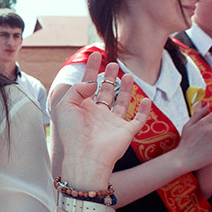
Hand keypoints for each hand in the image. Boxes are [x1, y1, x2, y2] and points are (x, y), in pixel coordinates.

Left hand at [54, 52, 151, 188]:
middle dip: (109, 78)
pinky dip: (144, 110)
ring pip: (122, 103)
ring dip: (125, 89)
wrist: (85, 156)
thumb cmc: (72, 134)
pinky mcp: (126, 132)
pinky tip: (146, 99)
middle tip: (113, 63)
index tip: (95, 55)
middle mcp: (98, 115)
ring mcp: (112, 124)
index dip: (91, 69)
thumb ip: (77, 88)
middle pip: (104, 92)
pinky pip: (138, 119)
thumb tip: (93, 82)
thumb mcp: (65, 106)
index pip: (87, 85)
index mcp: (82, 109)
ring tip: (128, 75)